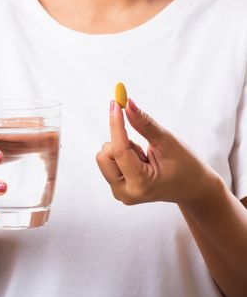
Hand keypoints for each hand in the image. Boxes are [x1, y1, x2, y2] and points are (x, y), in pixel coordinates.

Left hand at [95, 99, 221, 205]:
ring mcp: (118, 192)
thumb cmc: (185, 166)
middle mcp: (124, 192)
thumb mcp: (168, 142)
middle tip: (142, 146)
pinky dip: (122, 155)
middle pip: (105, 154)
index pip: (119, 150)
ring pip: (104, 157)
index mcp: (140, 184)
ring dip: (122, 149)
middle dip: (120, 142)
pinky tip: (140, 163)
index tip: (115, 104)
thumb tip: (128, 104)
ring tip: (144, 158)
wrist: (191, 188)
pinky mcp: (116, 187)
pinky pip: (109, 161)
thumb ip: (145, 124)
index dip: (116, 125)